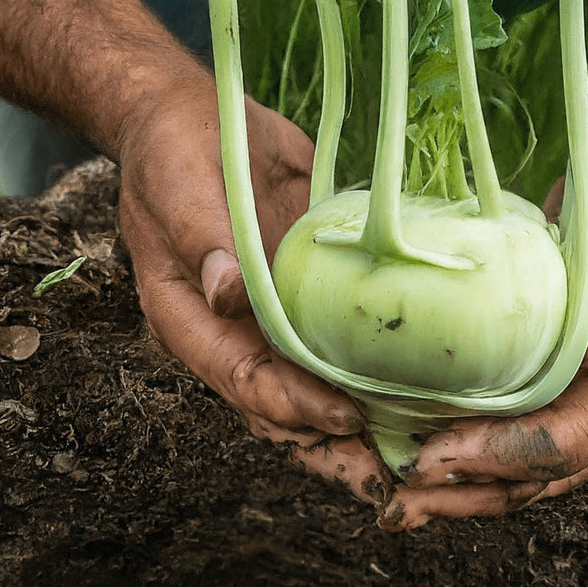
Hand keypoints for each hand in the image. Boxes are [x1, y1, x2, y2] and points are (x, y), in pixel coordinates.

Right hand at [116, 75, 390, 505]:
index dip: (292, 405)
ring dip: (355, 415)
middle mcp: (233, 327)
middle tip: (392, 471)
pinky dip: (367, 357)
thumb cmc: (172, 152)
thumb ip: (200, 240)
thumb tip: (228, 293)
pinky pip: (335, 329)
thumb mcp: (177, 189)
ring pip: (313, 378)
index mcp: (191, 317)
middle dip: (331, 441)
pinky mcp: (304, 281)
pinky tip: (415, 375)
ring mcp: (271, 309)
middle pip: (280, 403)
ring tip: (413, 444)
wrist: (189, 115)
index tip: (344, 418)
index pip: (242, 379)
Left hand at [380, 125, 587, 528]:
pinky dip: (475, 439)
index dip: (506, 455)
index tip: (438, 456)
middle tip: (397, 500)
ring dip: (468, 482)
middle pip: (547, 468)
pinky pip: (519, 417)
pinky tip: (423, 441)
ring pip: (530, 458)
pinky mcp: (563, 363)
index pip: (578, 437)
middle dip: (474, 488)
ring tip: (401, 496)